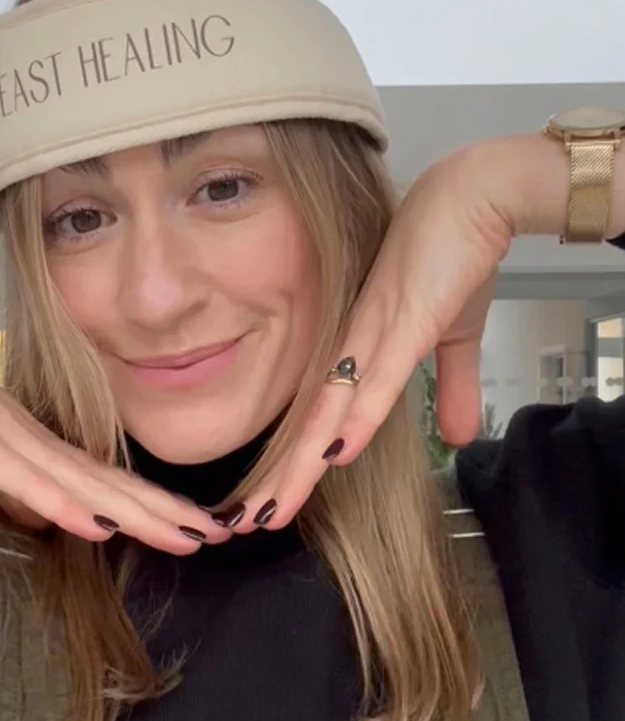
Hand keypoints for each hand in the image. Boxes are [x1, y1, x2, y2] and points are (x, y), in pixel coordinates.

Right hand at [0, 298, 230, 554]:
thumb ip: (13, 471)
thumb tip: (46, 501)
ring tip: (190, 534)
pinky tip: (101, 526)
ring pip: (88, 487)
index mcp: (41, 446)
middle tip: (222, 535)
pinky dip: (68, 506)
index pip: (109, 483)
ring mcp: (12, 445)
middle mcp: (39, 445)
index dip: (155, 506)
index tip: (197, 525)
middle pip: (115, 487)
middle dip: (169, 514)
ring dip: (141, 514)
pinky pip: (30, 482)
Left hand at [234, 140, 519, 531]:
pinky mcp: (404, 318)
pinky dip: (356, 416)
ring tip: (265, 511)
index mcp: (359, 351)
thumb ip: (452, 388)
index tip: (269, 504)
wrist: (476, 196)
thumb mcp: (456, 337)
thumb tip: (459, 439)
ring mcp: (371, 333)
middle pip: (307, 425)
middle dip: (278, 480)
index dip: (293, 466)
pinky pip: (377, 376)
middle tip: (244, 524)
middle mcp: (352, 346)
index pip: (318, 419)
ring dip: (297, 466)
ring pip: (327, 411)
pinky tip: (332, 454)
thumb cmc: (455, 258)